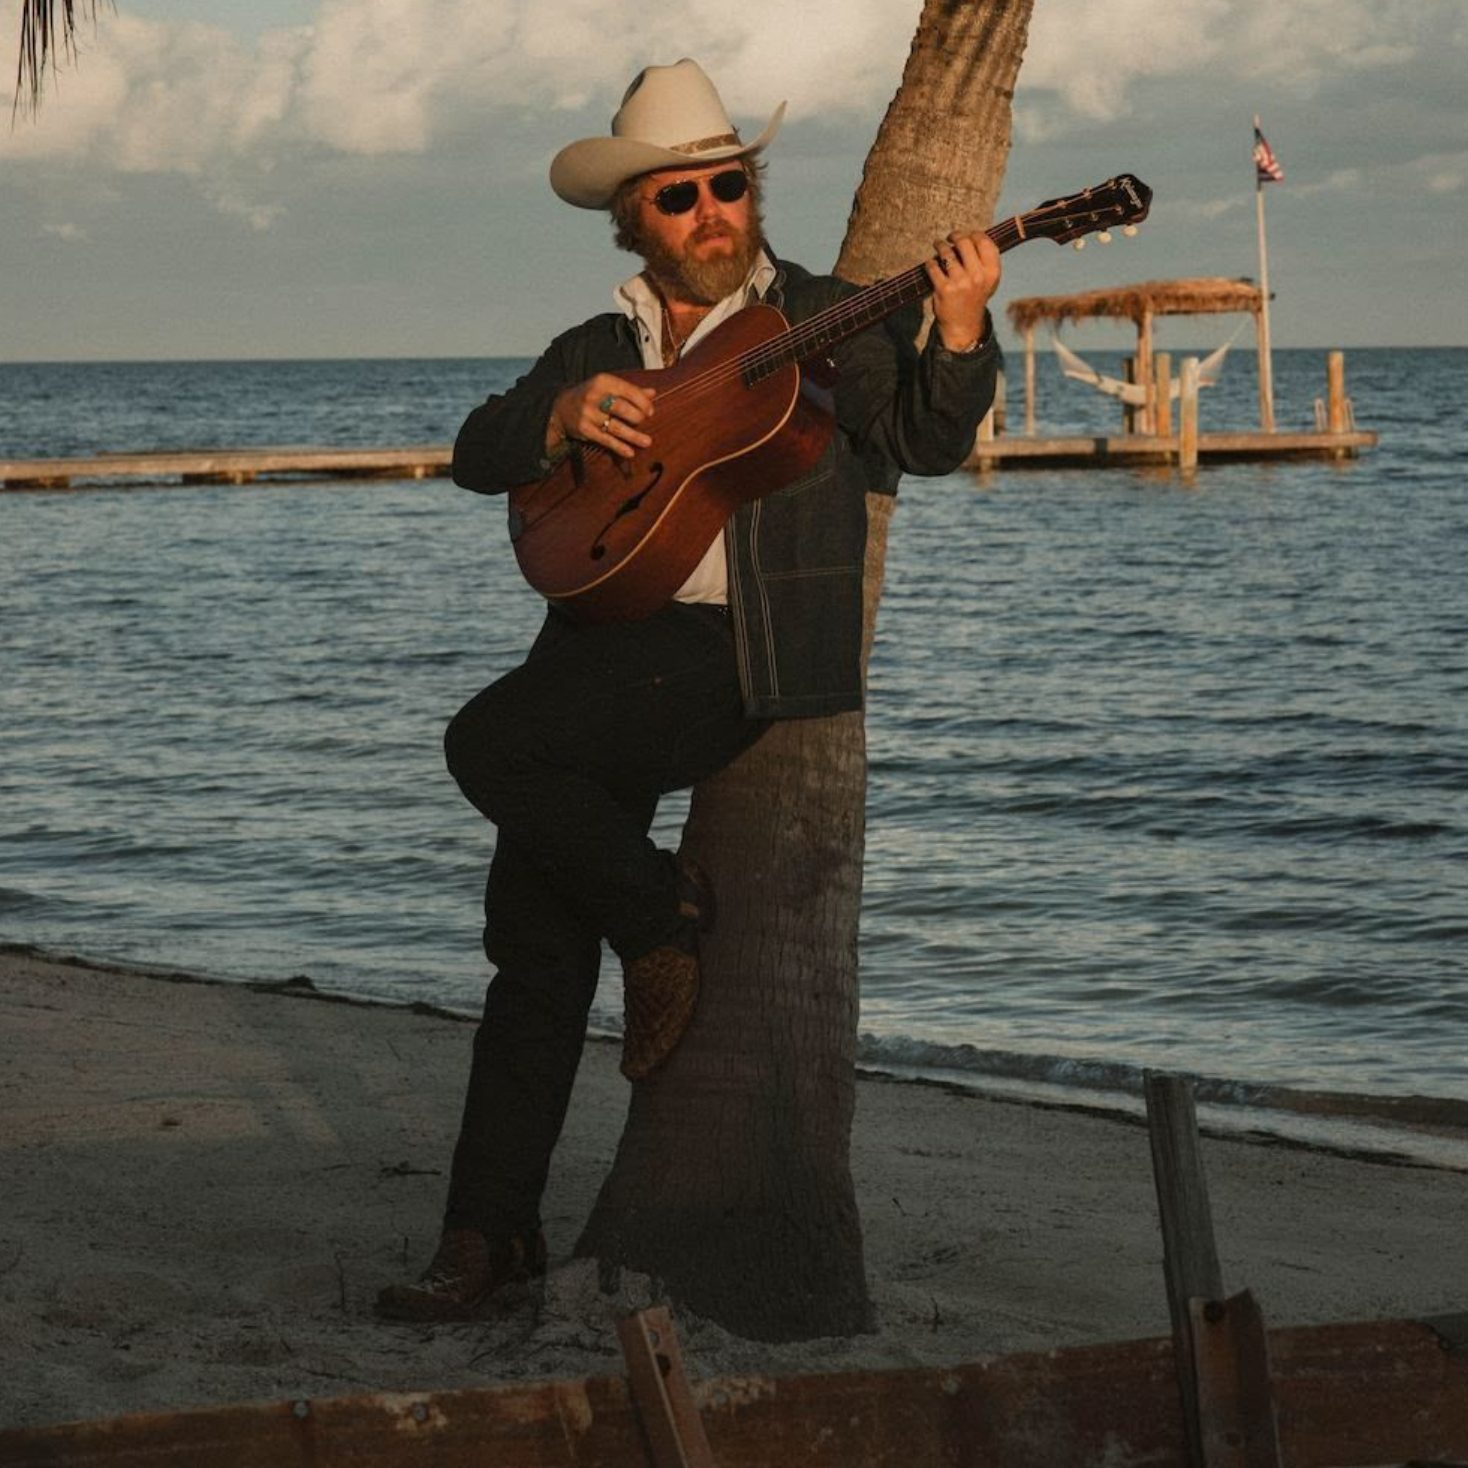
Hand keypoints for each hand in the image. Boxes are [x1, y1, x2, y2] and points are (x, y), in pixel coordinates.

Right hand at [547, 374, 655, 460]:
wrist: (562, 407)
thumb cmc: (592, 396)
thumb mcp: (607, 387)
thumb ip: (629, 390)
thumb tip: (653, 392)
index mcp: (602, 381)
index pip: (628, 391)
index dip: (642, 402)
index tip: (650, 412)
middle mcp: (594, 396)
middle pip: (622, 408)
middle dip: (637, 417)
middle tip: (643, 422)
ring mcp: (588, 414)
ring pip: (616, 427)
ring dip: (633, 436)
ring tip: (647, 442)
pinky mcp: (584, 430)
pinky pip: (605, 440)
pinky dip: (619, 447)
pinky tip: (630, 452)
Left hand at [925, 231, 1000, 352]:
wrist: (963, 325)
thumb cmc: (974, 297)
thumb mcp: (988, 280)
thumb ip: (984, 259)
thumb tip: (971, 235)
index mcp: (992, 272)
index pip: (984, 241)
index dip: (973, 234)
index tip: (966, 235)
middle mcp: (978, 276)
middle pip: (964, 242)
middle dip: (955, 235)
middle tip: (949, 238)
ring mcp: (961, 282)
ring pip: (947, 252)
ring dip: (940, 245)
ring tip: (937, 245)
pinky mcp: (944, 289)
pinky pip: (933, 266)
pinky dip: (930, 263)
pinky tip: (931, 264)